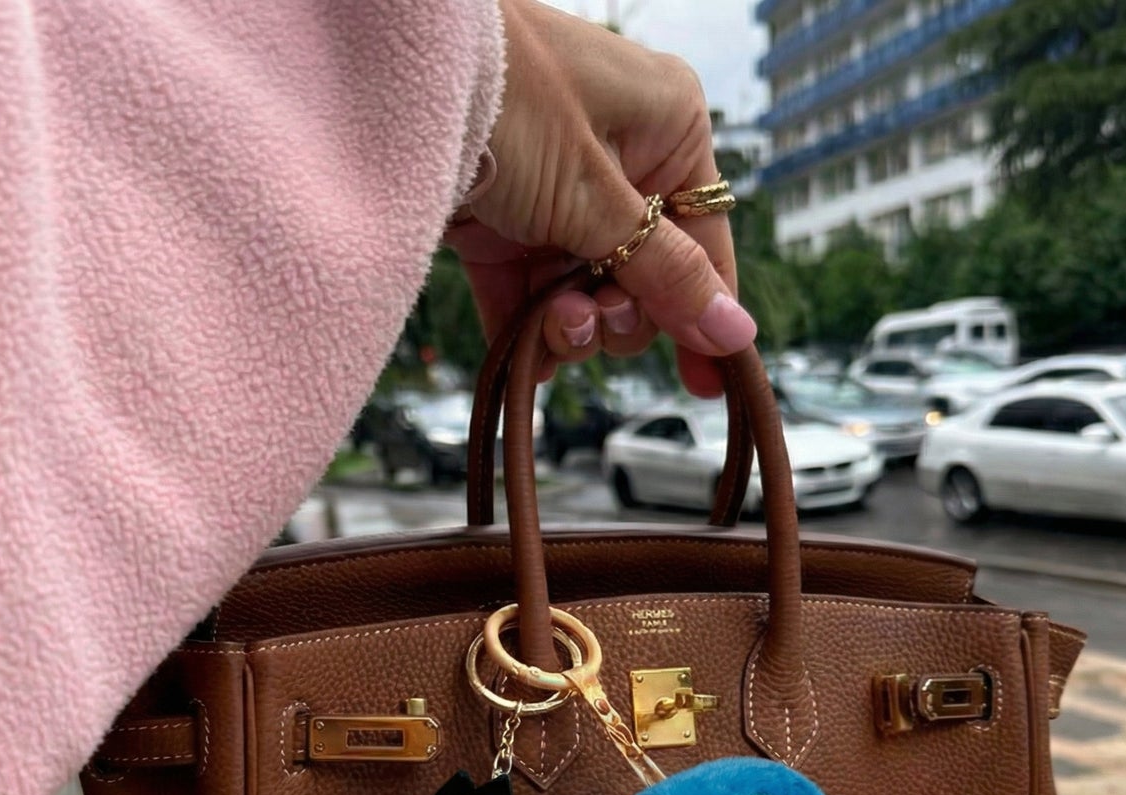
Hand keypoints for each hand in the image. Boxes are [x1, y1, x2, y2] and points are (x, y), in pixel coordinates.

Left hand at [447, 0, 753, 393]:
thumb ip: (663, 272)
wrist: (390, 77)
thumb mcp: (595, 196)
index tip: (704, 385)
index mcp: (667, 131)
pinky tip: (527, 359)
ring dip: (570, 325)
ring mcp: (557, 198)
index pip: (704, 242)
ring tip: (551, 319)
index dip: (705, 315)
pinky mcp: (500, 227)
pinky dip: (528, 333)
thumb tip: (735, 332)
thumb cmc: (511, 101)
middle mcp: (618, 164)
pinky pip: (528, 300)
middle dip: (618, 313)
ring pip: (586, 297)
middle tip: (590, 311)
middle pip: (644, 280)